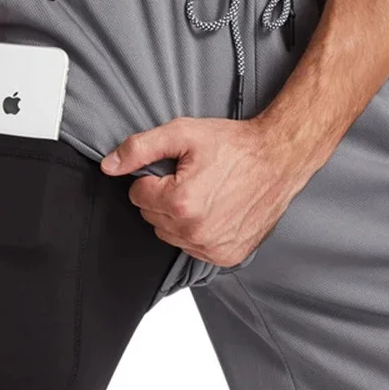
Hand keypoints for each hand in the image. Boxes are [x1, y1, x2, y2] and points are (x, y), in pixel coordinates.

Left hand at [101, 116, 309, 266]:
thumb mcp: (183, 134)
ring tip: (206, 193)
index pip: (138, 195)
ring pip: (170, 235)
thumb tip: (109, 166)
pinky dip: (199, 232)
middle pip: (152, 217)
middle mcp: (195, 231)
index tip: (178, 169)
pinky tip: (217, 211)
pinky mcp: (227, 256)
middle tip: (193, 178)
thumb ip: (140, 148)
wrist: (279, 158)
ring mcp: (212, 247)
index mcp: (180, 203)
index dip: (154, 178)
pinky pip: (194, 248)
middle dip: (165, 198)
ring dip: (180, 217)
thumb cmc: (235, 145)